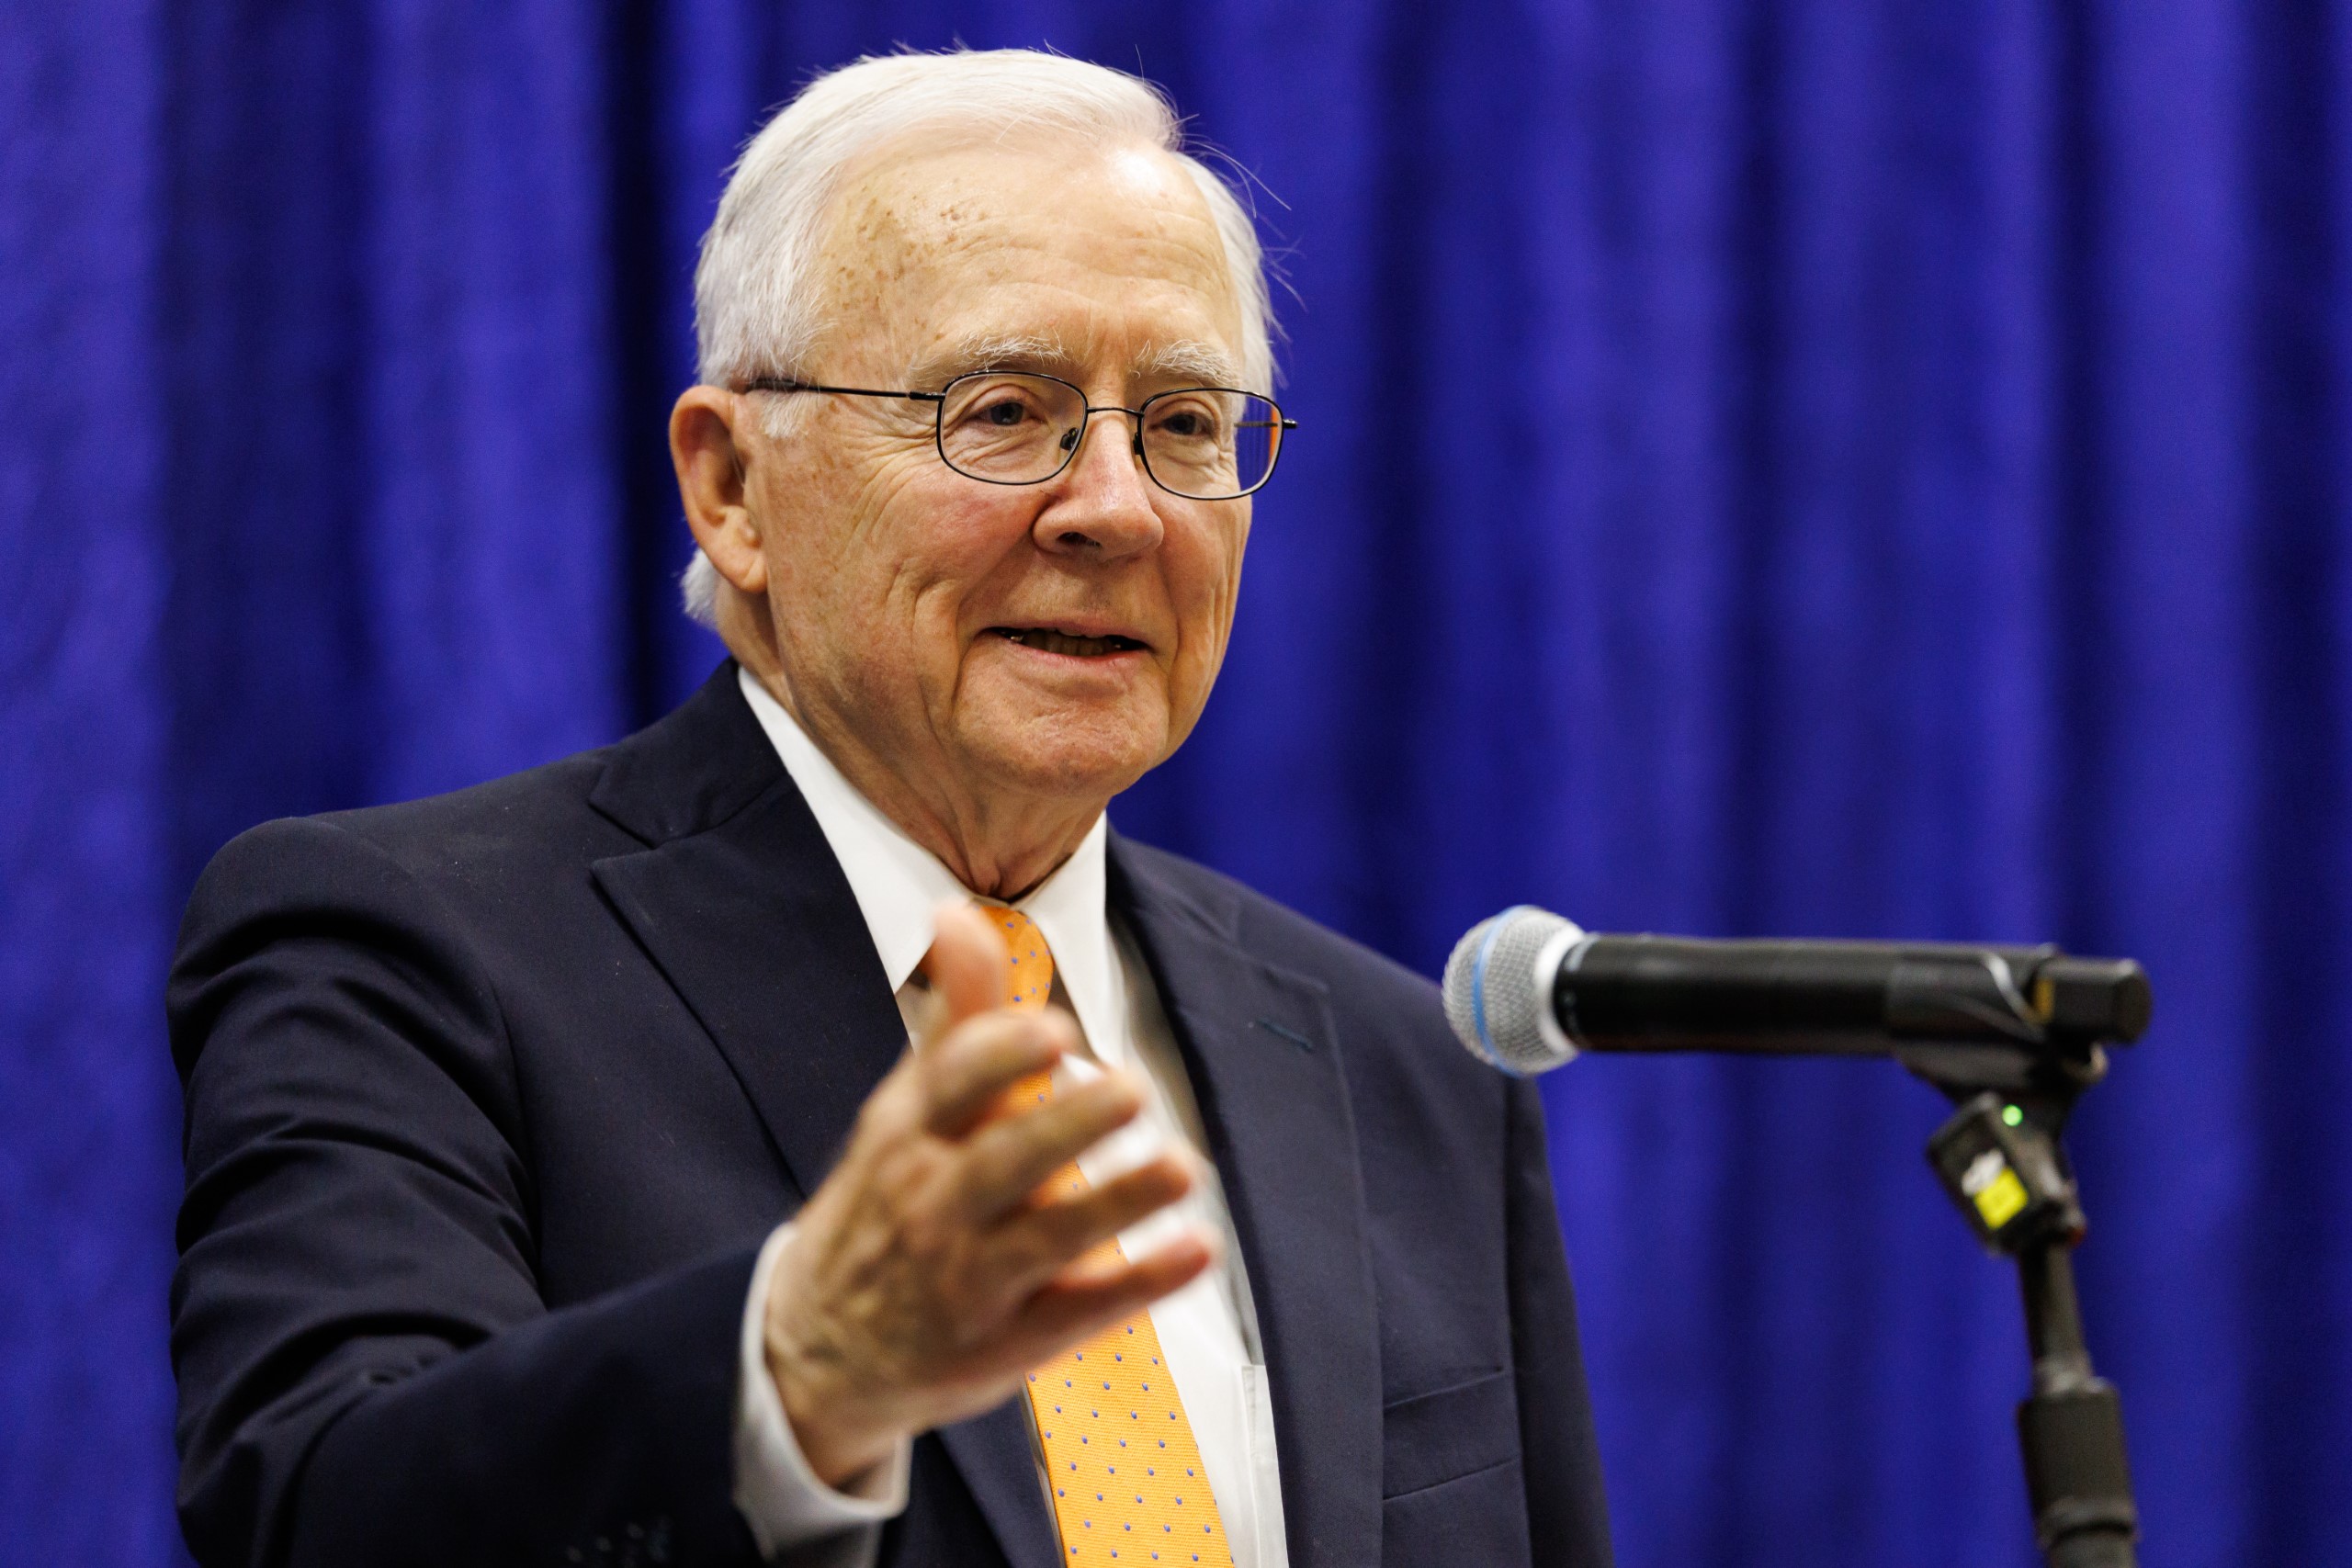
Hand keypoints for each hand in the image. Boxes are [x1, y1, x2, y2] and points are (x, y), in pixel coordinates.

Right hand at [762, 903, 1216, 1485]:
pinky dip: (1138, 1283)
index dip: (998, 1056)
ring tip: (1184, 1167)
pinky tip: (1196, 1249)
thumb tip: (957, 911)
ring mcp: (966, 1280)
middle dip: (1065, 1126)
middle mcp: (930, 1204)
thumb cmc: (885, 1203)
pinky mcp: (1005, 1343)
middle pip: (1000, 1161)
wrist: (815, 1354)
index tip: (1053, 1030)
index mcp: (904, 1135)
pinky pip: (1078, 1313)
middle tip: (1133, 1087)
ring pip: (1046, 1238)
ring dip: (1118, 1203)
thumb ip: (955, 1019)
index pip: (946, 1086)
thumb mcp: (905, 1112)